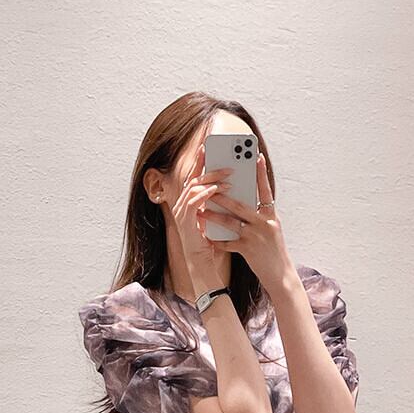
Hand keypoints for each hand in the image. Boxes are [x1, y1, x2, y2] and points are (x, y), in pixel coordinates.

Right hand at [170, 142, 232, 285]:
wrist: (203, 265)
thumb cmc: (209, 244)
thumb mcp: (215, 219)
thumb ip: (217, 203)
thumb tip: (231, 186)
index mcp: (189, 204)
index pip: (193, 178)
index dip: (197, 162)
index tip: (205, 147)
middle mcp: (182, 206)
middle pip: (193, 178)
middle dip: (208, 166)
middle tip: (226, 161)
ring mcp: (182, 213)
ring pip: (194, 187)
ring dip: (211, 179)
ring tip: (228, 175)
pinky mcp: (186, 221)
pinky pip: (194, 201)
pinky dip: (205, 192)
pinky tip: (218, 188)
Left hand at [203, 151, 291, 291]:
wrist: (280, 274)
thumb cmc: (273, 250)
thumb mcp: (271, 228)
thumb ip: (260, 214)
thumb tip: (244, 200)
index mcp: (271, 215)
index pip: (266, 190)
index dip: (261, 173)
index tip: (256, 156)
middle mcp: (264, 223)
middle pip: (241, 204)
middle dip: (223, 195)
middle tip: (209, 184)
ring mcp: (256, 236)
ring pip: (230, 222)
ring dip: (214, 215)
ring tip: (201, 210)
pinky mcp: (248, 250)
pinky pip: (228, 243)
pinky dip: (217, 240)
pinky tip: (207, 236)